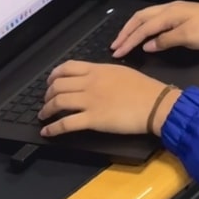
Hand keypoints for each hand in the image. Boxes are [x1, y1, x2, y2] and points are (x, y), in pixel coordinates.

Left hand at [38, 60, 178, 136]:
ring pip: (58, 102)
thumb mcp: (121, 72)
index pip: (67, 67)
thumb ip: (104, 73)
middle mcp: (89, 83)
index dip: (54, 75)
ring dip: (46, 110)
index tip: (50, 81)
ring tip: (43, 115)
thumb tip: (93, 77)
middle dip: (47, 94)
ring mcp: (90, 101)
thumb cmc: (144, 88)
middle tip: (46, 101)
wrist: (155, 104)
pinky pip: (66, 123)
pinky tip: (47, 131)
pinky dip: (52, 128)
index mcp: (97, 69)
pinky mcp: (92, 119)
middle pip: (58, 85)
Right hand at [111, 1, 198, 57]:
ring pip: (146, 16)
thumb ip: (165, 40)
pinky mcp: (179, 14)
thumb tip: (146, 45)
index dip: (129, 40)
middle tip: (115, 45)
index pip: (143, 28)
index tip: (117, 52)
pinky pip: (154, 18)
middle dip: (126, 31)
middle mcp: (168, 8)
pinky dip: (143, 26)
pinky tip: (143, 34)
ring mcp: (174, 10)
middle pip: (140, 18)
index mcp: (169, 13)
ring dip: (133, 27)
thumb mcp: (188, 38)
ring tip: (123, 39)